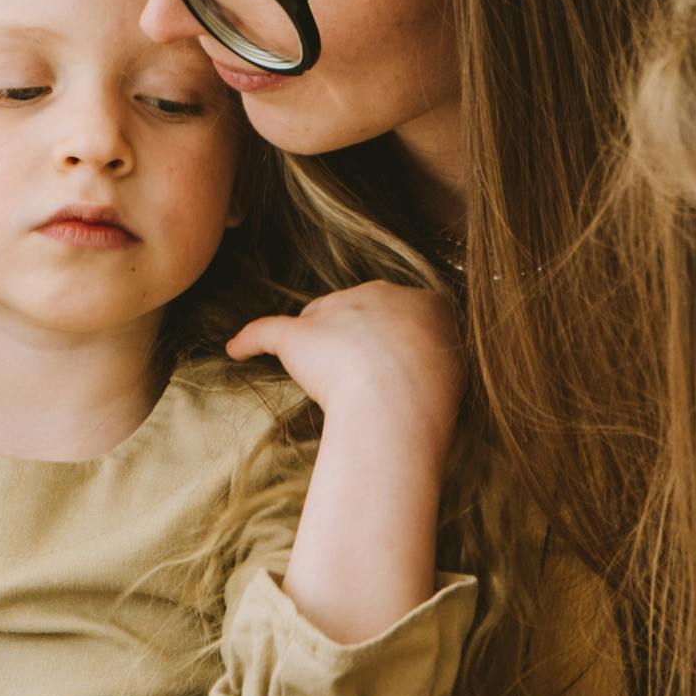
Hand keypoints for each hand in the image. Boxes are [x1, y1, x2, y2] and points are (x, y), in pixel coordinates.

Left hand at [226, 281, 463, 459]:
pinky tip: (237, 350)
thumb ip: (441, 363)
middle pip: (356, 306)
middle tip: (360, 378)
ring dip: (315, 343)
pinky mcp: (298, 334)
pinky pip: (265, 332)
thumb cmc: (433, 397)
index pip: (402, 310)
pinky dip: (249, 341)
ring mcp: (336, 309)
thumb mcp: (458, 371)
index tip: (394, 363)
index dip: (394, 338)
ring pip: (317, 318)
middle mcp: (380, 294)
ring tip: (318, 378)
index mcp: (425, 302)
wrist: (398, 401)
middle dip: (354, 335)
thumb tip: (431, 374)